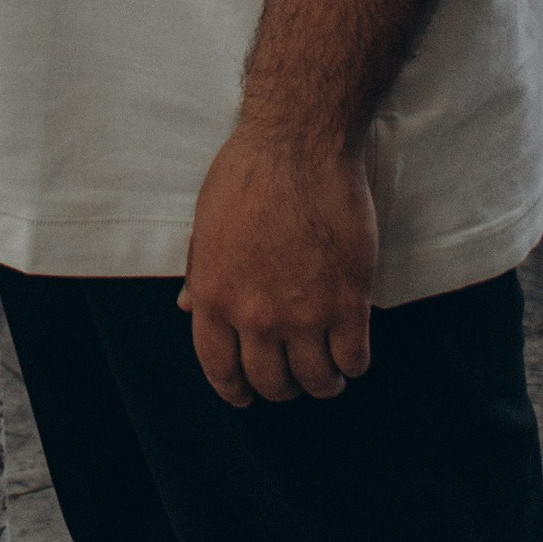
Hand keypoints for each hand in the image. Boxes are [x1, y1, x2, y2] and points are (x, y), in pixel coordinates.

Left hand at [178, 126, 378, 405]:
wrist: (297, 145)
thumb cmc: (247, 175)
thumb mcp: (205, 224)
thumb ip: (199, 272)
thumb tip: (188, 306)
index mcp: (213, 296)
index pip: (219, 369)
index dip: (234, 391)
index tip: (245, 396)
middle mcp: (255, 315)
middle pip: (271, 383)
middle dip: (282, 386)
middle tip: (293, 375)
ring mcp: (304, 313)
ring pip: (316, 380)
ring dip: (323, 382)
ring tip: (328, 371)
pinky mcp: (348, 302)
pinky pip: (354, 359)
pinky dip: (353, 362)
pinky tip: (351, 349)